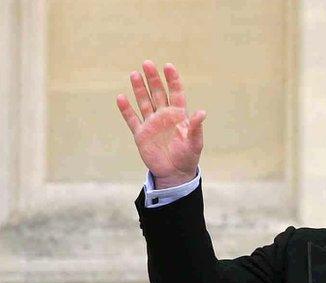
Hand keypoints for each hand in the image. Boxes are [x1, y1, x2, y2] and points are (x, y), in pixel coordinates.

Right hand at [116, 61, 205, 187]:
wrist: (175, 173)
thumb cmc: (188, 157)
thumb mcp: (195, 143)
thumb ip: (196, 127)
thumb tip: (202, 113)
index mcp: (179, 116)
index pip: (176, 93)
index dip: (172, 80)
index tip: (168, 66)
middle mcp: (164, 116)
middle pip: (158, 93)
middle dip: (153, 79)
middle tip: (147, 63)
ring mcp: (151, 123)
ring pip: (144, 102)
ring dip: (139, 89)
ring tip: (135, 74)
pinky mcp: (141, 134)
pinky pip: (132, 119)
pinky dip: (126, 109)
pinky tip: (121, 97)